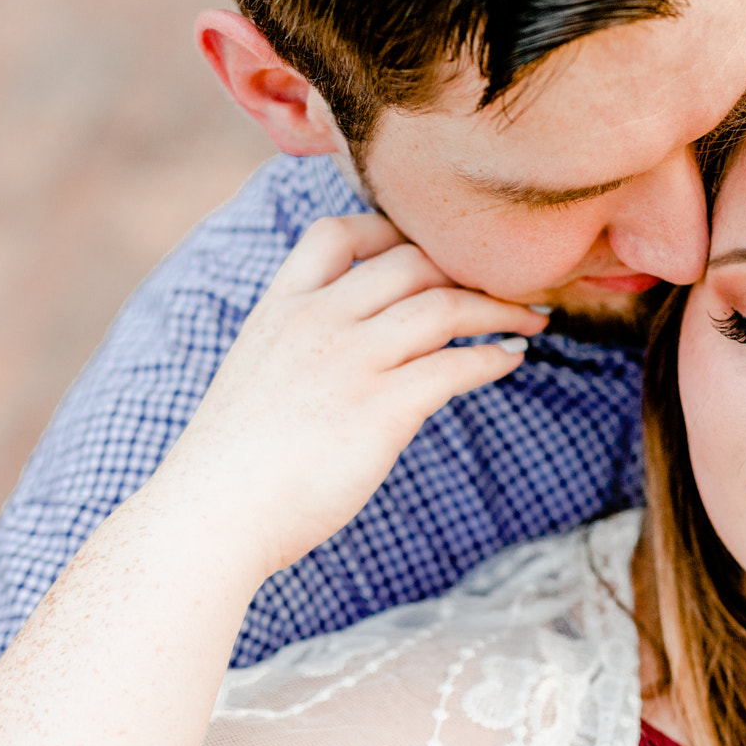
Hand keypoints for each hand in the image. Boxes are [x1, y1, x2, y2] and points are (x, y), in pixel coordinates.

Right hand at [146, 213, 546, 579]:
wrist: (213, 516)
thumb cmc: (234, 465)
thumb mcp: (258, 378)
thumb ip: (303, 349)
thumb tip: (356, 354)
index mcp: (280, 308)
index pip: (337, 233)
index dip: (391, 230)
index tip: (431, 246)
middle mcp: (317, 322)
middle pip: (409, 261)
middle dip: (466, 266)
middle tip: (507, 282)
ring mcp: (351, 362)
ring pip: (443, 305)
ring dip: (497, 306)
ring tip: (531, 315)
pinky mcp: (383, 409)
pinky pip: (457, 363)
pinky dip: (493, 356)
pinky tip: (512, 357)